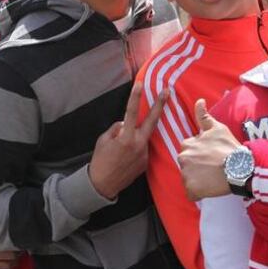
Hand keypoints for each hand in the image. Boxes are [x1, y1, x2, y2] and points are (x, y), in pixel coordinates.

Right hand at [87, 82, 166, 199]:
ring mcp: (144, 154)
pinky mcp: (146, 162)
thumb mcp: (103, 140)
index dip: (135, 97)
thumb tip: (125, 123)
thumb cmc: (100, 160)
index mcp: (125, 137)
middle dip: (160, 105)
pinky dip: (135, 150)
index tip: (139, 84)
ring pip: (143, 137)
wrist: (103, 184)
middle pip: (152, 120)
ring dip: (135, 137)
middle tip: (167, 91)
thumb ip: (116, 128)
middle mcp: (138, 144)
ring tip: (121, 151)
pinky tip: (125, 159)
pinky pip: (141, 149)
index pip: (131, 112)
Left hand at [178, 99, 240, 200]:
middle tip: (212, 167)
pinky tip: (210, 188)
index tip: (210, 156)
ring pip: (189, 178)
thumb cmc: (229, 148)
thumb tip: (199, 101)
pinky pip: (192, 193)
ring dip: (198, 179)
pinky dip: (199, 192)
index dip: (199, 154)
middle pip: (186, 164)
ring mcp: (186, 174)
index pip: (187, 150)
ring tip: (213, 178)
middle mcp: (183, 158)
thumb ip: (204, 116)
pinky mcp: (191, 189)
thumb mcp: (217, 129)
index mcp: (187, 144)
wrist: (239, 168)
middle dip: (196, 166)